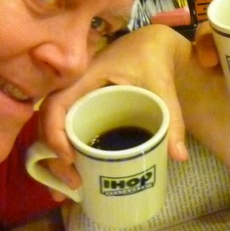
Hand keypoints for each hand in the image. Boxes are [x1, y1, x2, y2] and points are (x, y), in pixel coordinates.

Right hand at [38, 25, 192, 171]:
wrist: (153, 43)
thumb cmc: (152, 56)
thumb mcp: (162, 84)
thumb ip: (172, 116)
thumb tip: (180, 157)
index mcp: (85, 77)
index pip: (54, 105)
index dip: (54, 133)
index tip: (69, 158)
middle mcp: (73, 89)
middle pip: (48, 124)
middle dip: (53, 157)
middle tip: (74, 183)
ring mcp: (76, 98)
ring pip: (55, 130)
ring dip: (56, 159)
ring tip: (73, 187)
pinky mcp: (84, 107)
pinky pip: (67, 128)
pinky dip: (66, 151)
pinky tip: (74, 174)